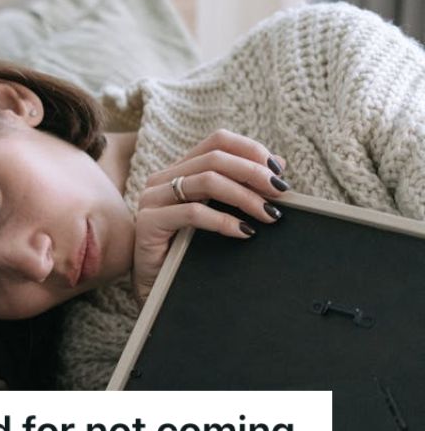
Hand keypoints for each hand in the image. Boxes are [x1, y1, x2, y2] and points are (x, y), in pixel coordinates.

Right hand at [132, 129, 288, 304]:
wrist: (158, 289)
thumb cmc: (190, 251)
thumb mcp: (220, 213)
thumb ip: (240, 186)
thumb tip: (278, 163)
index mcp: (179, 170)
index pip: (217, 141)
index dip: (250, 150)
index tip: (277, 172)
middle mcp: (162, 178)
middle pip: (214, 158)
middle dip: (253, 173)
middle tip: (280, 192)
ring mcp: (152, 199)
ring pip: (206, 181)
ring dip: (245, 197)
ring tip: (268, 215)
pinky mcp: (149, 222)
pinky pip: (193, 213)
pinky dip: (224, 220)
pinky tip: (244, 232)